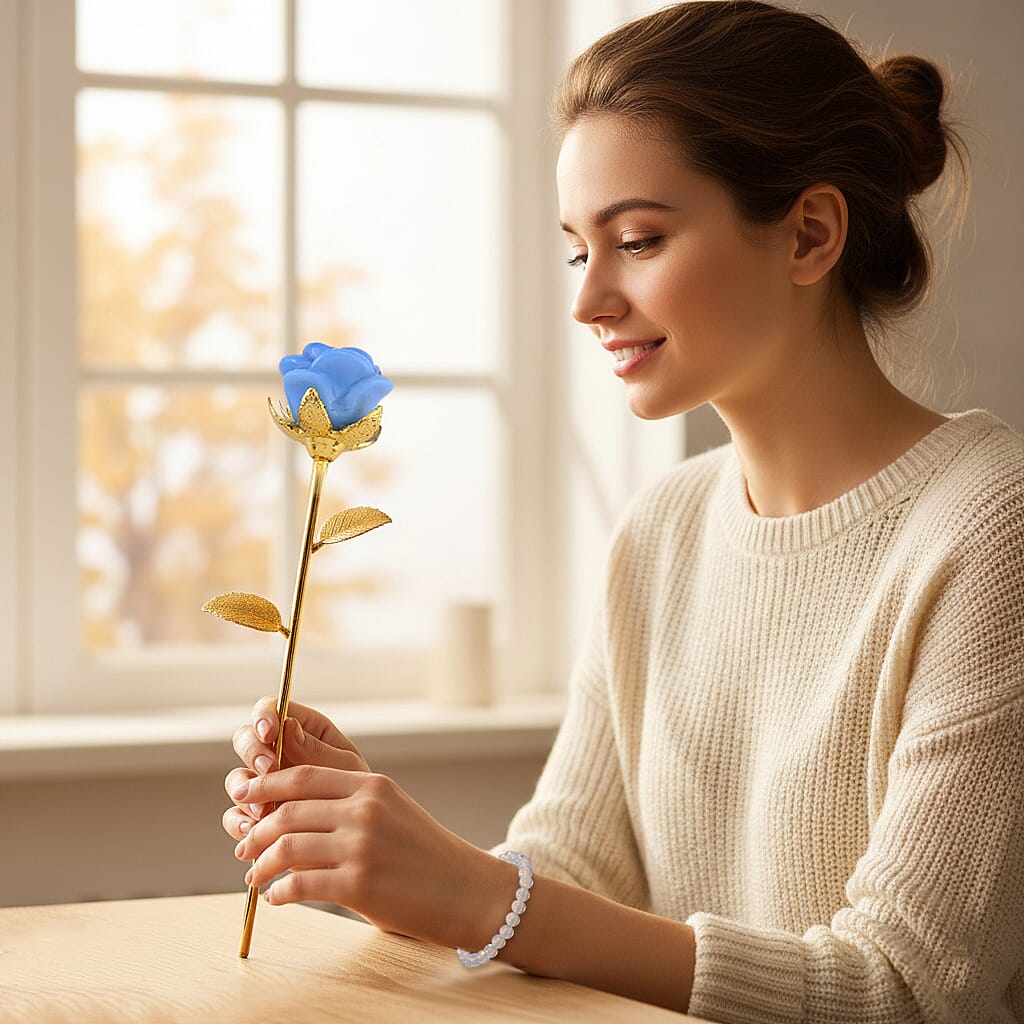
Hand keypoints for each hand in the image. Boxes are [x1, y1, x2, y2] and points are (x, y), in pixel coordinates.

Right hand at [222, 698, 368, 840]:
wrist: (356, 835)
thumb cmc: (358, 794)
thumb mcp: (346, 768)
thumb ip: (317, 750)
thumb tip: (288, 726)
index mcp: (302, 730)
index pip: (271, 709)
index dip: (264, 715)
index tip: (269, 732)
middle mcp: (276, 754)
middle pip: (245, 739)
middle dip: (252, 752)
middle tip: (269, 768)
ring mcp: (263, 785)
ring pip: (237, 778)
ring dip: (245, 790)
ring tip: (265, 809)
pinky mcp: (255, 815)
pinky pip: (234, 815)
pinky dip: (239, 822)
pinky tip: (254, 829)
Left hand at [227, 765, 512, 949]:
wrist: (467, 891)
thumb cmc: (426, 855)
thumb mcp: (392, 812)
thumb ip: (350, 806)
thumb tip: (291, 814)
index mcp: (372, 785)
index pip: (304, 775)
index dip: (266, 784)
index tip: (245, 796)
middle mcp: (364, 809)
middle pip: (288, 810)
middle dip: (256, 829)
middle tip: (243, 846)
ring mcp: (360, 846)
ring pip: (286, 847)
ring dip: (260, 865)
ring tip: (255, 876)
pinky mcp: (357, 884)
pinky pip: (299, 885)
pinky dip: (279, 892)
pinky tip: (278, 897)